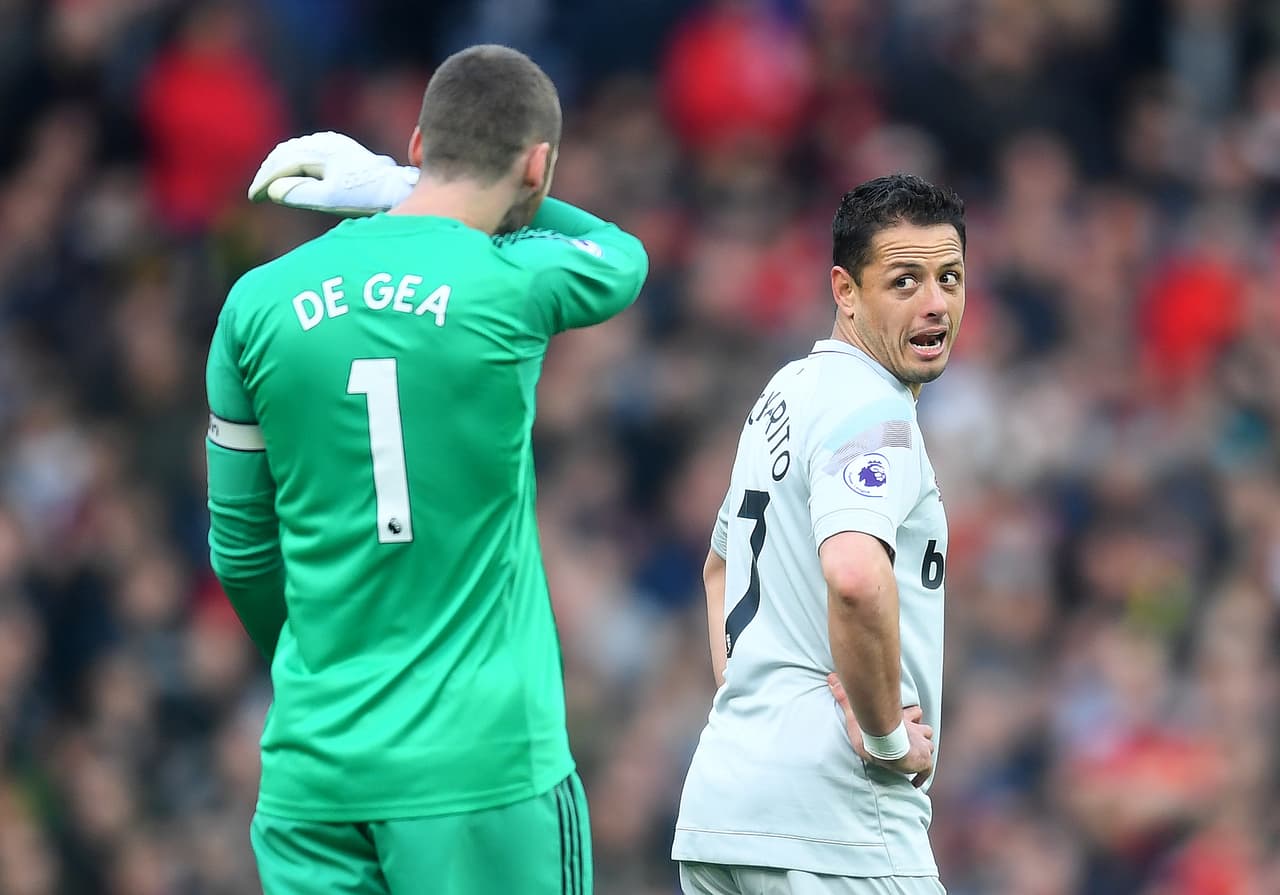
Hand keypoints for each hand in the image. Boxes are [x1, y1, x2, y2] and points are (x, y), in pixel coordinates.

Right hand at [247, 131, 418, 214]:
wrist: (395, 187)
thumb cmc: (364, 195)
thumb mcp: (331, 199)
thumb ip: (300, 193)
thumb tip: (274, 190)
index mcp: (319, 152)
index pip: (282, 164)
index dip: (264, 181)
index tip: (253, 198)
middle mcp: (323, 142)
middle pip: (284, 154)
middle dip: (268, 173)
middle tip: (257, 194)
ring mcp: (332, 142)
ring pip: (295, 149)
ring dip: (279, 165)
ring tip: (269, 185)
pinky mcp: (340, 146)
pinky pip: (307, 149)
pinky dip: (293, 161)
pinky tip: (291, 172)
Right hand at [827, 673, 933, 787]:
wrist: (887, 746)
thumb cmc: (871, 730)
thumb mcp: (855, 713)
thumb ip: (845, 697)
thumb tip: (830, 677)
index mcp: (902, 721)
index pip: (914, 713)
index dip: (912, 716)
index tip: (909, 719)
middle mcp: (914, 732)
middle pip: (925, 729)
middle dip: (921, 734)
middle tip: (913, 741)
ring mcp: (920, 746)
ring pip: (928, 746)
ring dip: (923, 750)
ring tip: (914, 758)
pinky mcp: (923, 761)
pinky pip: (927, 769)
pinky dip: (922, 775)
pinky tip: (915, 783)